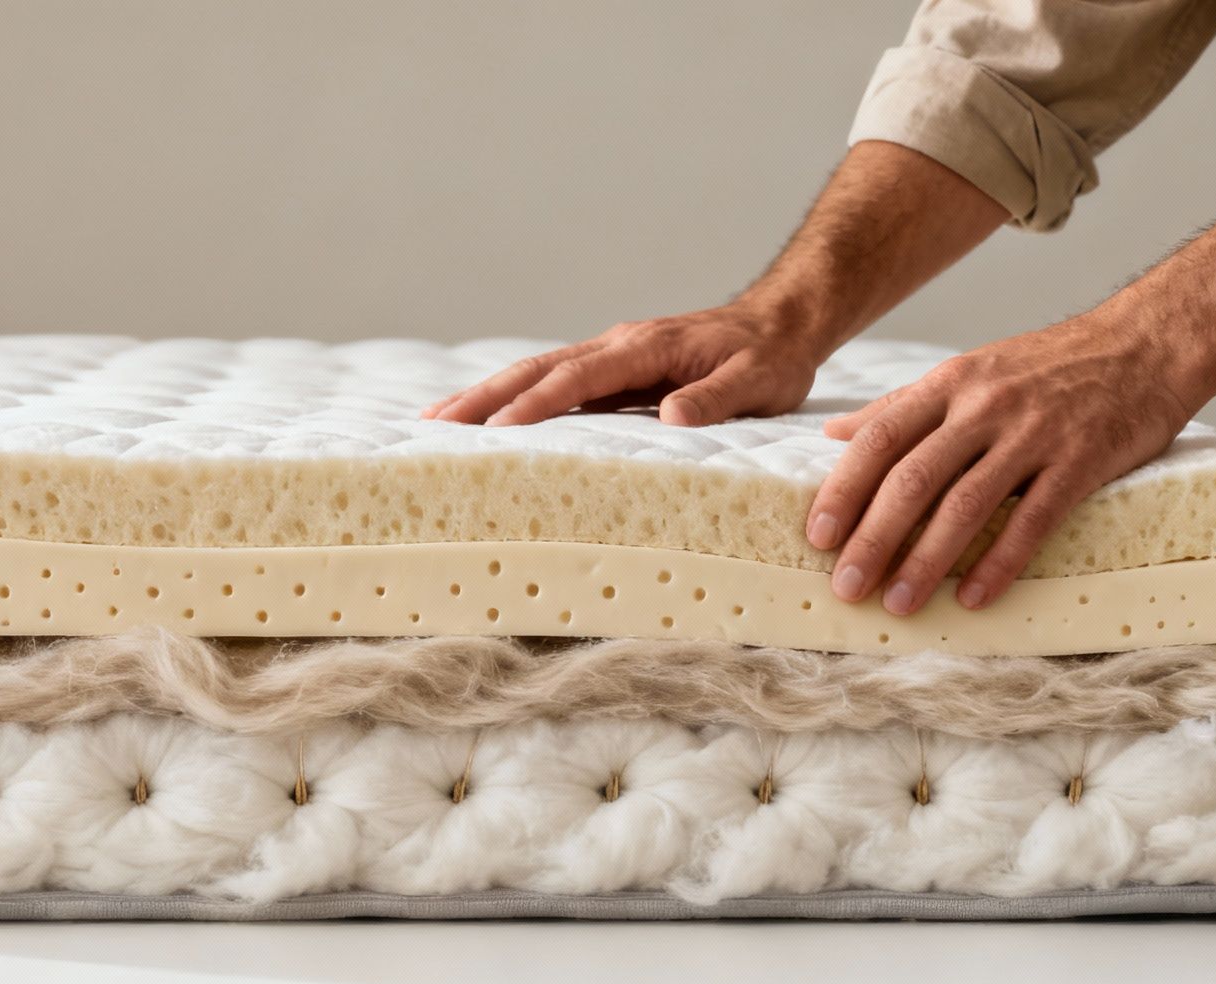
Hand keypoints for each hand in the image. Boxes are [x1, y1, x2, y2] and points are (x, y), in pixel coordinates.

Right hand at [423, 304, 819, 425]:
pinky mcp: (613, 368)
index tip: (496, 431)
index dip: (535, 405)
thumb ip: (714, 399)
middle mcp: (618, 345)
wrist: (781, 321)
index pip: (579, 378)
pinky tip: (488, 419)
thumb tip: (672, 420)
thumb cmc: (770, 357)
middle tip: (434, 425)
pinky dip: (514, 397)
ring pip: (537, 372)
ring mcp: (612, 354)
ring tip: (437, 421)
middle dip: (484, 397)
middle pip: (538, 370)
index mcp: (646, 348)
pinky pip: (555, 382)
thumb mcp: (756, 382)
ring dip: (487, 395)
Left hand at [806, 319, 1200, 614]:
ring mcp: (1034, 433)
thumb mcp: (968, 371)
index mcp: (950, 384)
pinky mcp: (1082, 460)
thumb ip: (902, 406)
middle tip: (846, 587)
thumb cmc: (1049, 365)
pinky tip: (975, 598)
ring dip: (927, 561)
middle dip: (874, 538)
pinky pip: (1035, 518)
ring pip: (966, 504)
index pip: (881, 438)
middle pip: (913, 478)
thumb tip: (833, 433)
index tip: (817, 535)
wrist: (1147, 342)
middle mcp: (985, 406)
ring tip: (898, 604)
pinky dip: (1001, 561)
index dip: (844, 489)